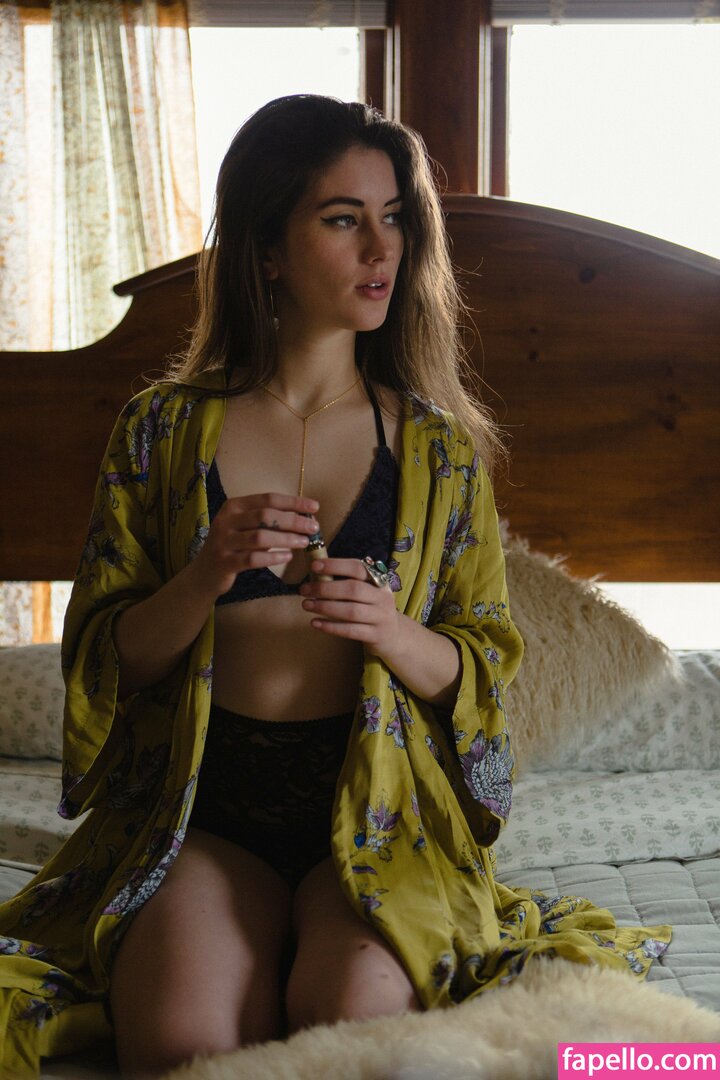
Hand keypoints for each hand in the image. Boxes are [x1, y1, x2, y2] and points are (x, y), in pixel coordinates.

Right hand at [194, 493, 320, 598]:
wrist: (205, 572)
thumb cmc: (233, 546)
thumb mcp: (245, 528)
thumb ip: (268, 521)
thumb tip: (303, 518)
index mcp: (234, 506)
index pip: (268, 499)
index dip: (293, 502)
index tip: (314, 507)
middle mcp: (226, 520)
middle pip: (266, 516)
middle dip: (293, 521)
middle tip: (313, 528)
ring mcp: (224, 541)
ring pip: (260, 537)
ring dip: (286, 539)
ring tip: (304, 542)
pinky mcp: (225, 562)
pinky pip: (253, 558)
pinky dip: (273, 557)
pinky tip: (287, 557)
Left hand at [298, 557, 398, 656]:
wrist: (394, 636)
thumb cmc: (371, 609)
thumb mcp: (367, 593)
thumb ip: (347, 583)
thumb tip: (315, 574)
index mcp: (379, 581)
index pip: (358, 568)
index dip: (336, 565)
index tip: (314, 566)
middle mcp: (383, 597)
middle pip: (353, 589)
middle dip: (325, 588)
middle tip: (304, 589)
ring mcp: (381, 617)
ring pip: (351, 611)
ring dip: (325, 607)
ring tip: (306, 605)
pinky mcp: (376, 635)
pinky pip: (351, 630)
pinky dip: (331, 626)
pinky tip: (315, 623)